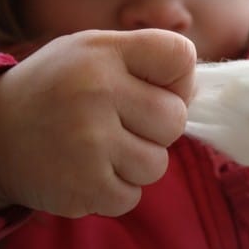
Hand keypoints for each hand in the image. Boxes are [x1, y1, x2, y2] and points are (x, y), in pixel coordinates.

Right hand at [0, 29, 194, 216]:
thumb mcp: (92, 52)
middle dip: (157, 127)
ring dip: (135, 162)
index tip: (156, 87)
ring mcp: (90, 142)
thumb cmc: (57, 89)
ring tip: (100, 148)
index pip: (182, 57)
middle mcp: (97, 92)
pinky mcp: (83, 185)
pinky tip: (88, 170)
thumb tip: (192, 92)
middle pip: (176, 119)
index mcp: (104, 52)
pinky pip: (132, 196)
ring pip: (157, 164)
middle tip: (121, 123)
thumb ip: (143, 60)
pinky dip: (115, 189)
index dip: (179, 79)